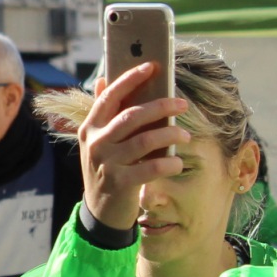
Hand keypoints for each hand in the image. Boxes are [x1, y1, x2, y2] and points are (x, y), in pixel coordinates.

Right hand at [81, 64, 190, 231]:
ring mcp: (107, 163)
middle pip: (131, 116)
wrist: (99, 210)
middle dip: (160, 106)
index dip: (130, 79)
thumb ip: (103, 112)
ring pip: (145, 140)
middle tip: (182, 103)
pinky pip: (151, 168)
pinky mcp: (120, 183)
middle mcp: (96, 143)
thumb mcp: (97, 140)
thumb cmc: (105, 169)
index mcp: (90, 127)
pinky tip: (177, 161)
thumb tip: (105, 79)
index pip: (109, 97)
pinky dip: (168, 163)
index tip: (151, 66)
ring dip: (170, 134)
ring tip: (186, 134)